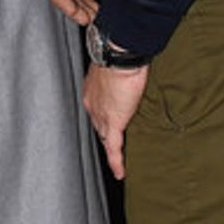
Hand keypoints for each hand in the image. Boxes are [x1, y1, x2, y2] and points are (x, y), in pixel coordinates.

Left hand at [82, 63, 147, 180]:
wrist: (119, 53)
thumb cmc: (121, 51)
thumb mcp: (119, 64)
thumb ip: (122, 72)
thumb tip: (131, 68)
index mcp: (92, 90)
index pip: (96, 109)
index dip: (101, 117)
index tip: (107, 121)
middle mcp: (92, 104)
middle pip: (97, 125)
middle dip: (103, 135)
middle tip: (113, 146)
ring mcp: (101, 115)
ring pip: (104, 138)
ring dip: (111, 150)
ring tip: (119, 161)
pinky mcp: (113, 123)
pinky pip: (113, 148)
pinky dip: (117, 161)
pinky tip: (121, 172)